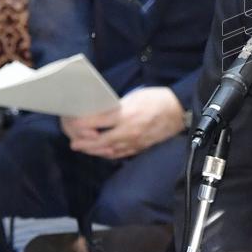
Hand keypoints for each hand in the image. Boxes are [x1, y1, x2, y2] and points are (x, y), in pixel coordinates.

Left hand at [61, 87, 184, 159]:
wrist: (179, 112)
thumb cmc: (157, 99)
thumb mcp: (134, 97)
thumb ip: (116, 107)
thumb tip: (99, 113)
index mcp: (126, 115)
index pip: (97, 122)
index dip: (82, 124)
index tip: (73, 123)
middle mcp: (128, 131)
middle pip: (100, 141)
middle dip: (84, 143)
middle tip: (73, 143)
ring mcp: (134, 142)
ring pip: (109, 150)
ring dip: (94, 151)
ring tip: (84, 148)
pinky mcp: (140, 147)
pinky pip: (121, 154)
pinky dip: (108, 154)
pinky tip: (102, 152)